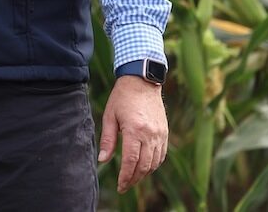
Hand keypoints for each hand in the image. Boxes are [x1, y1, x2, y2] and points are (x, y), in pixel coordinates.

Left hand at [98, 75, 167, 192]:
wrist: (142, 81)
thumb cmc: (122, 97)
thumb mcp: (110, 115)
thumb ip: (107, 139)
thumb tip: (102, 160)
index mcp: (135, 130)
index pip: (131, 161)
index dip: (125, 177)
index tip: (120, 186)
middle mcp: (150, 134)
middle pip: (144, 165)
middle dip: (134, 179)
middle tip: (125, 185)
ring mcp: (160, 133)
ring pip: (154, 163)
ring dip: (144, 173)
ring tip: (133, 178)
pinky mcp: (165, 132)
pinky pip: (162, 155)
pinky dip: (154, 164)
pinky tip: (145, 166)